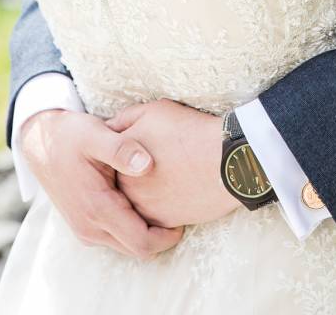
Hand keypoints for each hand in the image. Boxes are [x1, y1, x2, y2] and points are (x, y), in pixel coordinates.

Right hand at [19, 108, 184, 257]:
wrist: (40, 142)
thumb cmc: (71, 135)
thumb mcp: (96, 134)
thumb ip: (122, 149)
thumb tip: (147, 164)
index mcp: (96, 208)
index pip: (141, 243)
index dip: (167, 236)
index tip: (184, 218)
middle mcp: (89, 227)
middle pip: (137, 249)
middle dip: (160, 235)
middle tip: (180, 210)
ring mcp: (85, 230)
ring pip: (126, 244)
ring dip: (146, 231)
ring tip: (164, 203)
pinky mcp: (84, 225)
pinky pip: (116, 236)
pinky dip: (132, 226)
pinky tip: (143, 202)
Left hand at [104, 99, 241, 227]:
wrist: (226, 161)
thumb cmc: (189, 131)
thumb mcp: (152, 112)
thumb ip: (125, 119)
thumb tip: (111, 127)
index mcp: (119, 161)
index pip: (110, 158)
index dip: (124, 149)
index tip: (138, 145)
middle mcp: (126, 189)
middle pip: (122, 181)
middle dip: (132, 173)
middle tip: (156, 161)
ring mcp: (144, 209)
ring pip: (137, 201)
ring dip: (146, 191)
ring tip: (167, 175)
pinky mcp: (163, 224)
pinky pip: (154, 217)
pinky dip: (161, 206)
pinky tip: (175, 190)